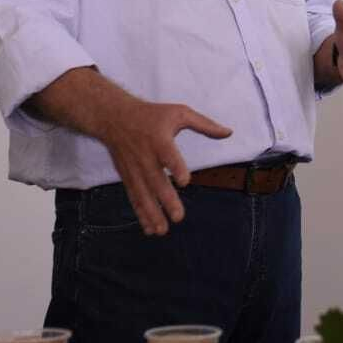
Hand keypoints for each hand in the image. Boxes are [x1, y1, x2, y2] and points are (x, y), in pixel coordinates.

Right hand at [100, 100, 231, 235]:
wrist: (113, 117)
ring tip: (163, 230)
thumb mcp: (179, 112)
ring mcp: (135, 169)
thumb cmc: (151, 115)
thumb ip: (204, 124)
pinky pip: (134, 197)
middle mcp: (145, 157)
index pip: (168, 155)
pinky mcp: (127, 177)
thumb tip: (229, 132)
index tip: (184, 182)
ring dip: (152, 213)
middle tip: (179, 217)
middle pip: (156, 181)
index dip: (175, 167)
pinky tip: (150, 228)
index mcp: (160, 140)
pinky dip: (141, 214)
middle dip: (166, 200)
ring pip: (143, 194)